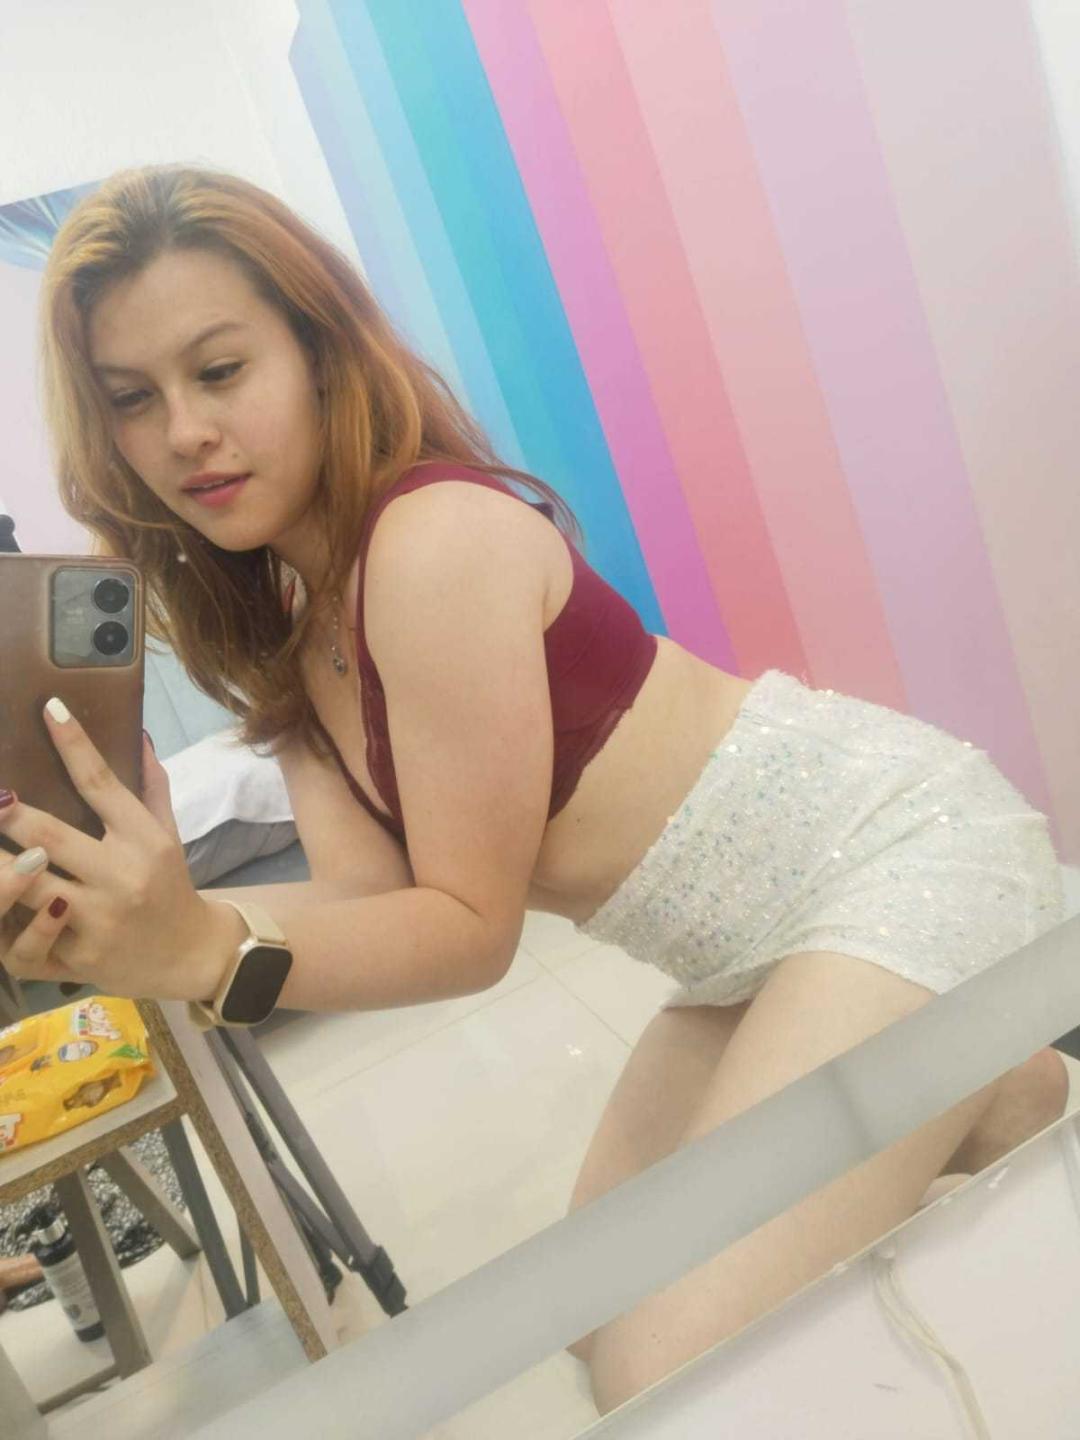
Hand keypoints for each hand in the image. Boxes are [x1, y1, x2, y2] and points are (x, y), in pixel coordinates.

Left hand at [0, 700, 242, 1001]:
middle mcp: (121, 876)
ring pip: (28, 888)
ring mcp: (97, 920)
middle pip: (50, 836)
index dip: (74, 744)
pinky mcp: (78, 957)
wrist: (189, 957)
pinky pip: (29, 939)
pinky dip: (8, 920)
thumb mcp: (169, 836)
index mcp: (144, 840)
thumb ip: (151, 788)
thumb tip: (138, 736)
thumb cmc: (170, 887)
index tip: (50, 709)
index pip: (102, 783)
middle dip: (10, 813)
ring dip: (0, 866)